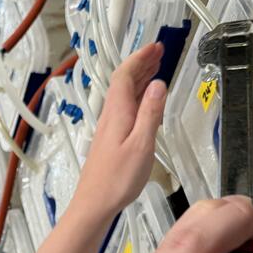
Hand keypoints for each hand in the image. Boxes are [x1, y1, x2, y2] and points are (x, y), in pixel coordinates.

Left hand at [73, 42, 166, 218]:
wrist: (93, 205)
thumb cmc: (116, 181)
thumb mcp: (142, 145)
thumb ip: (150, 114)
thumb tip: (158, 86)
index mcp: (117, 113)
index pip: (125, 75)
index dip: (139, 58)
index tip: (155, 47)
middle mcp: (110, 117)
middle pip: (123, 82)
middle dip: (141, 64)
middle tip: (159, 52)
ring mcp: (109, 128)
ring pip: (124, 95)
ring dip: (139, 79)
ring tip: (155, 69)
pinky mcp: (110, 140)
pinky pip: (124, 108)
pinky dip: (137, 97)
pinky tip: (145, 102)